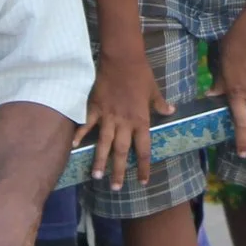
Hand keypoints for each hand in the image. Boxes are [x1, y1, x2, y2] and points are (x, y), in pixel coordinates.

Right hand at [74, 51, 171, 189]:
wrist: (122, 58)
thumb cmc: (140, 74)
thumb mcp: (154, 90)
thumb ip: (160, 104)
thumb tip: (171, 111)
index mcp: (141, 121)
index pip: (143, 150)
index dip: (142, 166)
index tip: (142, 181)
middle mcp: (124, 123)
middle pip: (121, 151)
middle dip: (118, 171)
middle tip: (114, 187)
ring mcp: (108, 116)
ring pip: (104, 143)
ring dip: (100, 160)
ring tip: (96, 176)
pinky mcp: (95, 107)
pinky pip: (87, 124)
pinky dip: (80, 134)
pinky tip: (74, 145)